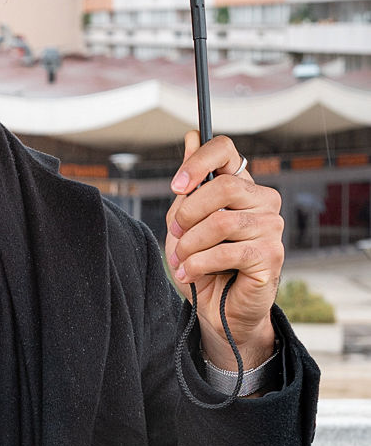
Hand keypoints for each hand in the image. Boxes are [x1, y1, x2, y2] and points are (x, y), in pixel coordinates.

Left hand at [167, 131, 282, 369]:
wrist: (218, 309)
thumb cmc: (202, 261)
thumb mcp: (185, 220)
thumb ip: (190, 184)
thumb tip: (191, 136)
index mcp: (241, 185)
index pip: (226, 150)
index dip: (198, 162)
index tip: (175, 185)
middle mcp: (263, 200)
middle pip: (224, 186)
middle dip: (189, 212)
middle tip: (174, 234)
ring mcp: (272, 227)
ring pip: (222, 222)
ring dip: (190, 244)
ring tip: (181, 260)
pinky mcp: (272, 255)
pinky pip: (228, 251)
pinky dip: (199, 263)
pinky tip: (190, 273)